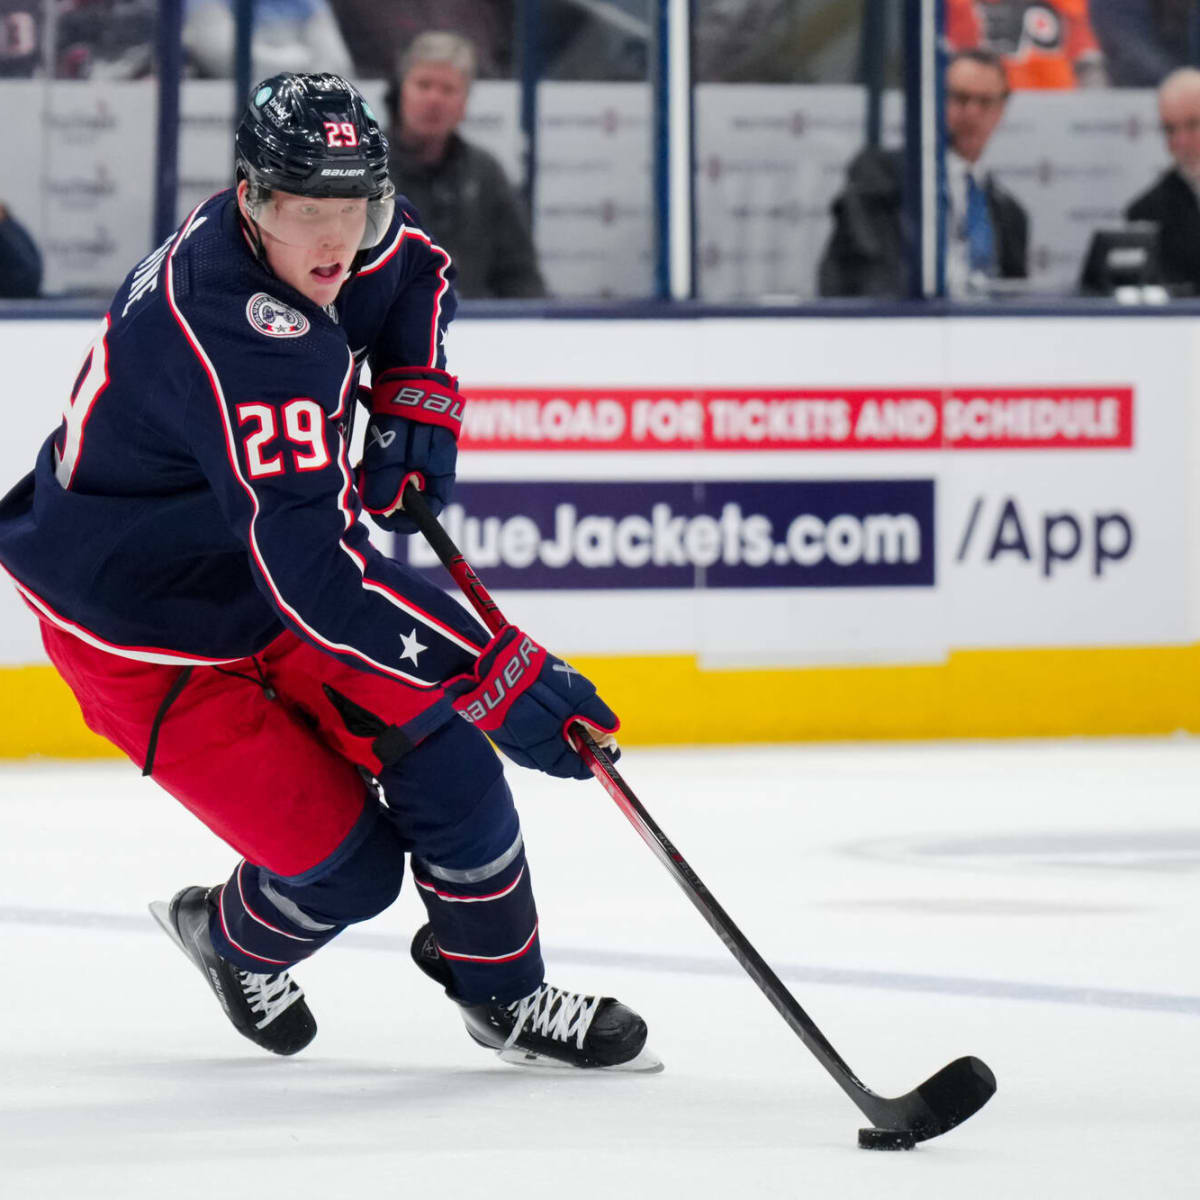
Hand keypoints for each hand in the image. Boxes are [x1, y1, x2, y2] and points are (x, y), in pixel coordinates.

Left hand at [356, 366, 463, 534]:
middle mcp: (435, 464)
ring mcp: (424, 450)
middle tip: (365, 482)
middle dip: (386, 495)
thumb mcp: (393, 445)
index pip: (429, 510)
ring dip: (379, 474)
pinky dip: (379, 455)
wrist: (407, 362)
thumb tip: (381, 509)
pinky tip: (370, 442)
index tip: (381, 518)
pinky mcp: (412, 437)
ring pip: (399, 476)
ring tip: (364, 461)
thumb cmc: (405, 404)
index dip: (406, 520)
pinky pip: (395, 457)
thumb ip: (387, 479)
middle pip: (411, 495)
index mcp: (440, 471)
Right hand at [444, 626, 619, 779]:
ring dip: (561, 738)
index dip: (595, 760)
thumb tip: (612, 729)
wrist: (487, 664)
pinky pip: (529, 740)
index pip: (575, 769)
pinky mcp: (501, 732)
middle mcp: (526, 754)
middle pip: (560, 760)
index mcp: (544, 750)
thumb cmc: (533, 678)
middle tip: (594, 730)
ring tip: (572, 717)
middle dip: (579, 747)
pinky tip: (549, 713)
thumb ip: (595, 714)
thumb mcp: (574, 692)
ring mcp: (511, 744)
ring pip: (544, 750)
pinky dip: (545, 732)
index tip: (611, 749)